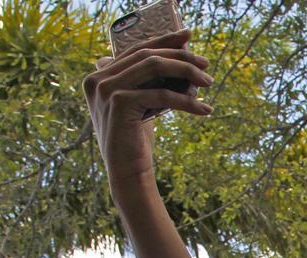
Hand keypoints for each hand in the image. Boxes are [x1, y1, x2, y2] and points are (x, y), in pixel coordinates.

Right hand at [82, 30, 212, 187]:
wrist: (128, 173)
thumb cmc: (137, 139)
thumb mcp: (142, 103)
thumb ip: (148, 80)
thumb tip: (179, 54)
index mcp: (98, 75)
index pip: (136, 49)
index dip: (164, 40)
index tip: (188, 36)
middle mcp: (96, 79)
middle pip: (147, 55)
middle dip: (181, 56)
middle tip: (206, 64)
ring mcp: (104, 90)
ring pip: (154, 67)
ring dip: (186, 73)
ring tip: (209, 83)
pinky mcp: (118, 103)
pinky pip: (161, 94)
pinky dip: (186, 101)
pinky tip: (205, 109)